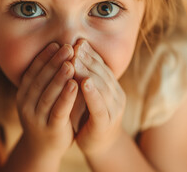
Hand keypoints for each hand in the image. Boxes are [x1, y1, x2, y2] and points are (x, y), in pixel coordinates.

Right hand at [16, 43, 77, 159]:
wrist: (43, 148)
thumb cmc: (46, 117)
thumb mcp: (40, 98)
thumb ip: (46, 80)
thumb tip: (58, 54)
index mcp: (23, 94)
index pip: (33, 71)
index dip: (44, 57)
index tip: (56, 43)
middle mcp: (26, 104)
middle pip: (40, 80)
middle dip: (54, 62)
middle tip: (67, 47)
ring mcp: (36, 117)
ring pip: (48, 94)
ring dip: (59, 77)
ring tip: (70, 62)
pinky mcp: (50, 128)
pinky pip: (58, 110)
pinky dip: (66, 96)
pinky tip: (74, 84)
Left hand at [71, 39, 126, 155]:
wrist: (99, 145)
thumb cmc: (89, 116)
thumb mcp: (87, 94)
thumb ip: (83, 77)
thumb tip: (70, 55)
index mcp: (111, 86)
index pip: (101, 65)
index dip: (90, 53)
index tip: (77, 42)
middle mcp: (116, 95)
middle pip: (101, 72)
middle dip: (87, 59)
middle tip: (74, 47)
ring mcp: (113, 109)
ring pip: (102, 86)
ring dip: (88, 71)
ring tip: (76, 60)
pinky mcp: (106, 123)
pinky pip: (100, 106)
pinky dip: (92, 93)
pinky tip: (84, 83)